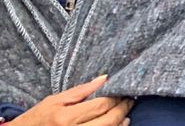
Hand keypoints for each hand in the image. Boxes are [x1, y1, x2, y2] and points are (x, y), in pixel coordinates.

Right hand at [13, 75, 132, 125]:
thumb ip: (81, 91)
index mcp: (66, 118)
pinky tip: (118, 124)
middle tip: (130, 100)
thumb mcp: (55, 100)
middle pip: (108, 121)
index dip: (116, 98)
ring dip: (122, 122)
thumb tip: (105, 79)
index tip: (123, 91)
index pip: (100, 105)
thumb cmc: (38, 117)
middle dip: (123, 109)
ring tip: (126, 112)